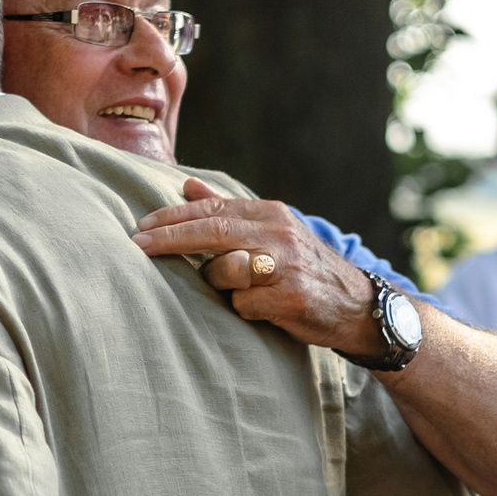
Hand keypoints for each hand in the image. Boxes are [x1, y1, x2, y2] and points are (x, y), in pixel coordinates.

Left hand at [131, 179, 387, 358]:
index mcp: (271, 214)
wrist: (358, 307)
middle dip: (170, 238)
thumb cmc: (304, 270)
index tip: (142, 226)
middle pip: (212, 231)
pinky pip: (243, 305)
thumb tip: (186, 186)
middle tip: (138, 244)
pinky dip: (246, 310)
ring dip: (221, 284)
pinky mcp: (289, 298)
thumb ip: (228, 211)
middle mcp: (279, 234)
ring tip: (243, 290)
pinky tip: (266, 310)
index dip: (174, 217)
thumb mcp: (271, 232)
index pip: (212, 209)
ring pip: (224, 272)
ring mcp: (286, 266)